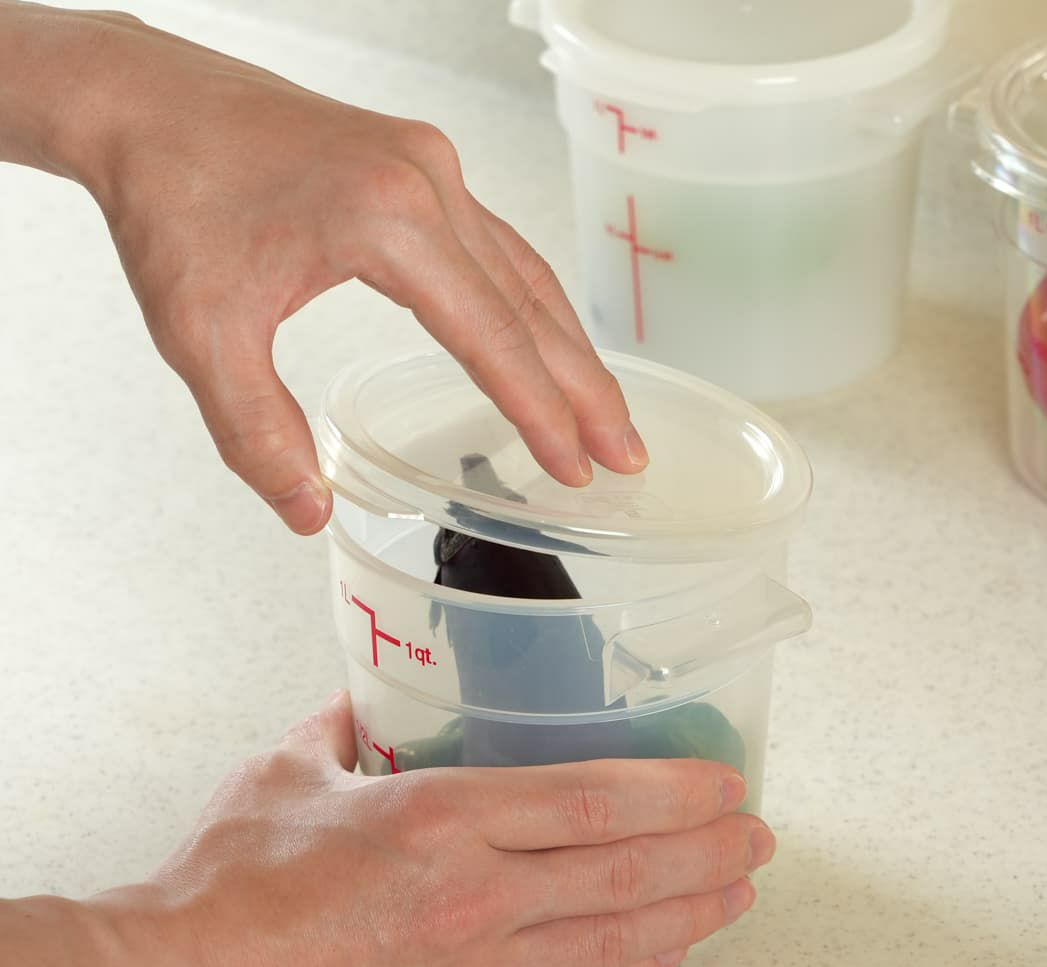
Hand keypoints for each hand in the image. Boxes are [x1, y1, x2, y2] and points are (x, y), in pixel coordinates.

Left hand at [13, 7, 647, 531]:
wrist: (146, 101)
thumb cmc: (171, 200)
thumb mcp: (199, 333)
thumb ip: (256, 432)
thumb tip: (310, 511)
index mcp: (386, 219)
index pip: (491, 335)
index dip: (540, 411)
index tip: (577, 468)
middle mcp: (427, 181)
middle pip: (532, 304)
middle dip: (584, 389)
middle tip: (626, 455)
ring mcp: (432, 166)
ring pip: (527, 273)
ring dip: (570, 348)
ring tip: (605, 415)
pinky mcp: (421, 166)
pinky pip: (499, 247)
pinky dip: (533, 306)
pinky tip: (548, 343)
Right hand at [87, 693, 772, 966]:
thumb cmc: (229, 880)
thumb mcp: (289, 769)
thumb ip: (348, 724)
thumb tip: (371, 694)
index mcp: (439, 820)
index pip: (589, 802)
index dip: (671, 791)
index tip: (723, 781)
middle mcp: (473, 897)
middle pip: (622, 874)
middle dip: (706, 854)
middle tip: (760, 836)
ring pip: (611, 940)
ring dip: (688, 915)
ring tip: (739, 894)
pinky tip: (667, 955)